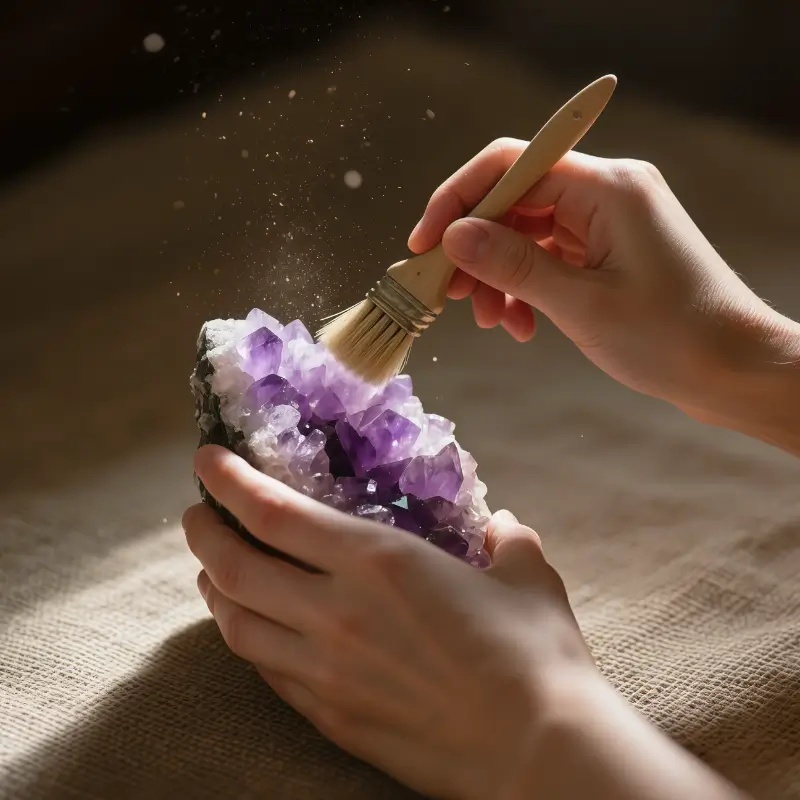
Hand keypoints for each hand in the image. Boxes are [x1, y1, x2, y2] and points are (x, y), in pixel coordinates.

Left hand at [183, 445, 595, 799]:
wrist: (538, 755)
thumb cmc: (536, 658)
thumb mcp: (526, 577)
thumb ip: (506, 542)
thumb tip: (501, 528)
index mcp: (378, 563)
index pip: (274, 513)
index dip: (229, 482)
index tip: (206, 461)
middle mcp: (336, 614)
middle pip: (235, 567)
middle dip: (204, 534)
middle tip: (196, 515)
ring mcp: (326, 672)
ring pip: (237, 624)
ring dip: (214, 589)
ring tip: (211, 570)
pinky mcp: (331, 718)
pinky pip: (267, 672)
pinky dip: (247, 641)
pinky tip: (251, 630)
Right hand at [409, 142, 799, 432]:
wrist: (731, 369)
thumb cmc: (672, 337)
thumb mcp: (582, 303)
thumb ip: (514, 264)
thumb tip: (452, 236)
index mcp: (608, 187)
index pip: (511, 166)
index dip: (458, 200)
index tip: (424, 246)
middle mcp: (606, 192)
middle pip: (513, 201)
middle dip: (475, 249)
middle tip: (450, 295)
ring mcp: (606, 221)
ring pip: (525, 232)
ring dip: (497, 275)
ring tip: (491, 321)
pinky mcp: (606, 249)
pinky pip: (547, 256)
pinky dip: (524, 287)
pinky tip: (521, 324)